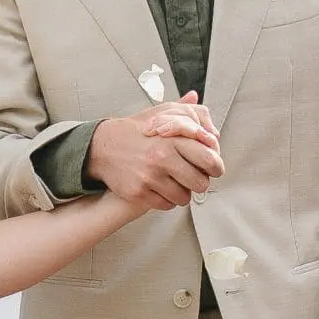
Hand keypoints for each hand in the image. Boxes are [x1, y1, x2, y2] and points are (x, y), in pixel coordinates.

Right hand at [85, 95, 224, 209]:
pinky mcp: (139, 192)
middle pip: (200, 183)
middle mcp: (162, 158)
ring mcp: (150, 177)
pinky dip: (166, 199)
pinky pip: (166, 205)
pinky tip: (161, 187)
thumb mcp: (164, 113)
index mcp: (173, 138)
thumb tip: (212, 127)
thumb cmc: (138, 131)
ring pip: (184, 197)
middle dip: (199, 181)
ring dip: (182, 192)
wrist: (103, 146)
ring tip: (175, 182)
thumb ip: (191, 114)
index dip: (216, 166)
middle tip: (193, 177)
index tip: (213, 168)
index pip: (210, 159)